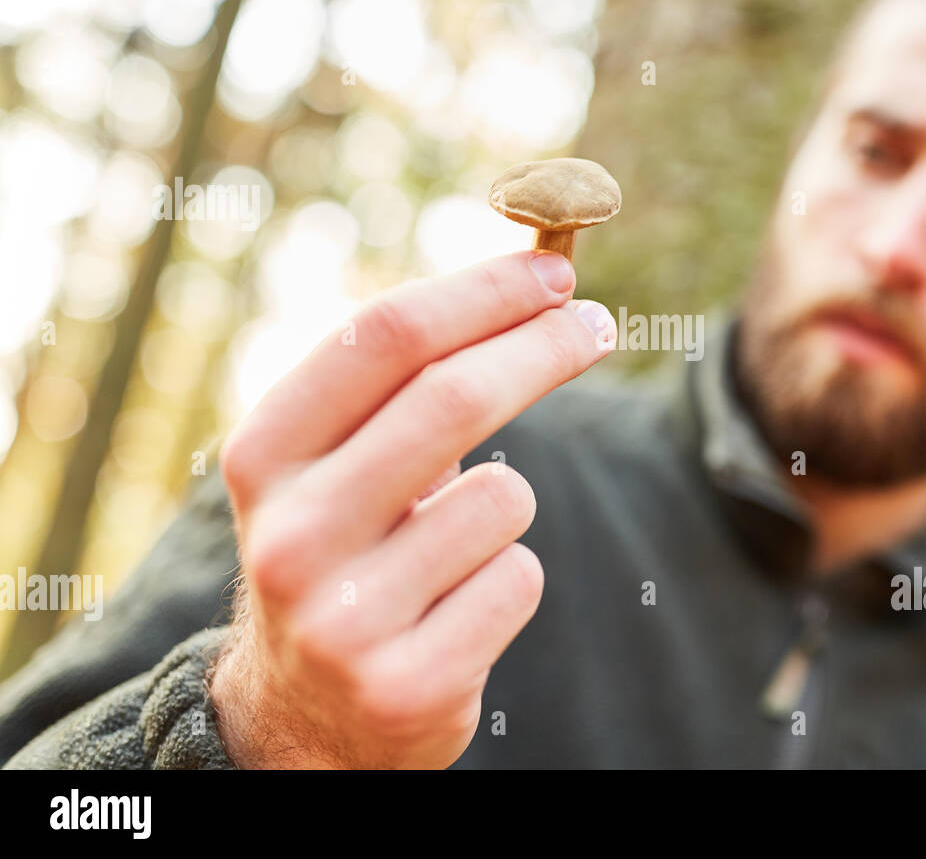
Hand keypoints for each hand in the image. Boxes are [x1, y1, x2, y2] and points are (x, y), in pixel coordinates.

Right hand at [208, 250, 615, 767]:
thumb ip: (405, 385)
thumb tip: (537, 288)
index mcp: (266, 456)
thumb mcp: (334, 464)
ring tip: (455, 544)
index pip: (382, 336)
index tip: (554, 272)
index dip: (482, 292)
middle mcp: (291, 535)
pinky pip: (518, 577)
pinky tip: (455, 609)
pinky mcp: (407, 686)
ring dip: (506, 503)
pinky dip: (508, 576)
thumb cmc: (345, 548)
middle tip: (596, 326)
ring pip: (503, 498)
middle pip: (451, 398)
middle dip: (543, 346)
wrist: (304, 715)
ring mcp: (345, 619)